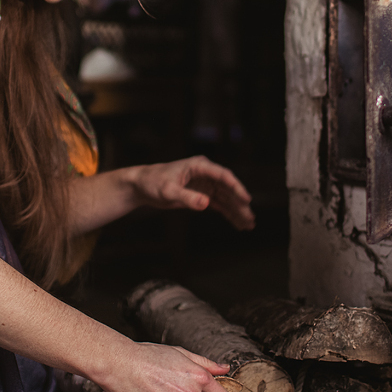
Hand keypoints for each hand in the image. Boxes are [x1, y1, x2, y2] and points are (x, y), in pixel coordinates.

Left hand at [131, 156, 254, 229]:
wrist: (141, 185)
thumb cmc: (152, 182)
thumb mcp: (167, 191)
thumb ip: (187, 197)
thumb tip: (206, 203)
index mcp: (199, 166)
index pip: (223, 176)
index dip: (237, 187)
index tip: (247, 200)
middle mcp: (205, 173)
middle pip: (228, 189)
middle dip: (240, 204)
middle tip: (250, 219)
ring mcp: (205, 184)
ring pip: (226, 198)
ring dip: (237, 211)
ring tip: (248, 225)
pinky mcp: (201, 194)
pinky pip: (219, 204)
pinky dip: (228, 213)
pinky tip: (238, 223)